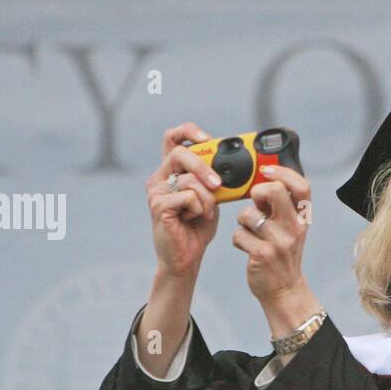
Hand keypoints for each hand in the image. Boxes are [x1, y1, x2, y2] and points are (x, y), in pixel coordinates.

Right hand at [146, 122, 221, 279]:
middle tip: (218, 184)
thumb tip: (233, 163)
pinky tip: (192, 220)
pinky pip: (188, 196)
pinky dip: (199, 209)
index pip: (173, 138)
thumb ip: (215, 179)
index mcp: (172, 171)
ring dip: (207, 198)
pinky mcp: (158, 206)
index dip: (188, 131)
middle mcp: (160, 177)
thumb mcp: (212, 197)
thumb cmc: (198, 227)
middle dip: (204, 167)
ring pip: (189, 179)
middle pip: (181, 153)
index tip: (206, 137)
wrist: (186, 258)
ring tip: (205, 213)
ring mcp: (156, 191)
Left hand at [231, 164, 312, 306]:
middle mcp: (294, 228)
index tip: (267, 171)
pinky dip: (239, 239)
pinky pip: (238, 234)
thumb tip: (261, 180)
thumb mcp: (290, 229)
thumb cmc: (283, 255)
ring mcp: (279, 242)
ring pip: (248, 214)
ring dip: (243, 222)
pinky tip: (248, 247)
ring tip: (252, 233)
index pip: (302, 186)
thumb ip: (280, 206)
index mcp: (302, 218)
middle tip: (256, 203)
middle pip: (275, 191)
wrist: (285, 290)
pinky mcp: (262, 254)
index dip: (283, 172)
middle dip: (257, 192)